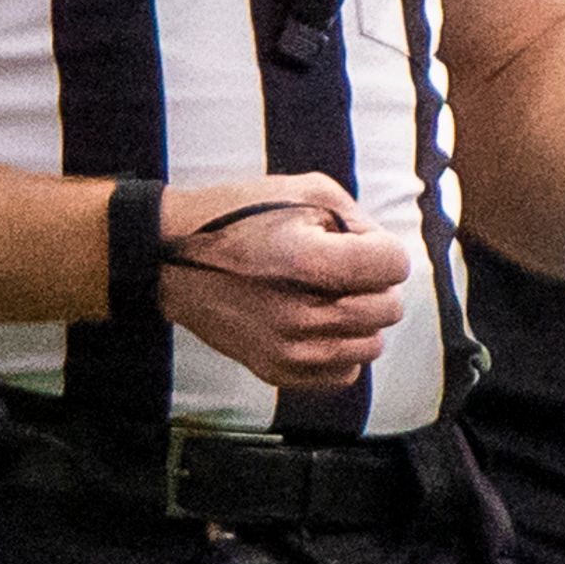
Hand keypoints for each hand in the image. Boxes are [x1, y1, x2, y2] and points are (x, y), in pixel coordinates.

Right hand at [156, 174, 415, 392]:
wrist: (170, 259)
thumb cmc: (236, 217)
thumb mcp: (302, 191)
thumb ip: (358, 221)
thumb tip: (385, 259)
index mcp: (308, 261)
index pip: (394, 265)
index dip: (381, 247)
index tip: (353, 241)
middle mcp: (300, 314)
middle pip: (388, 308)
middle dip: (372, 283)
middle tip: (336, 268)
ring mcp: (287, 348)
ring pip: (371, 344)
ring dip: (357, 319)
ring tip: (323, 296)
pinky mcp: (276, 370)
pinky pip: (343, 372)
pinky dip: (339, 349)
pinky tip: (314, 323)